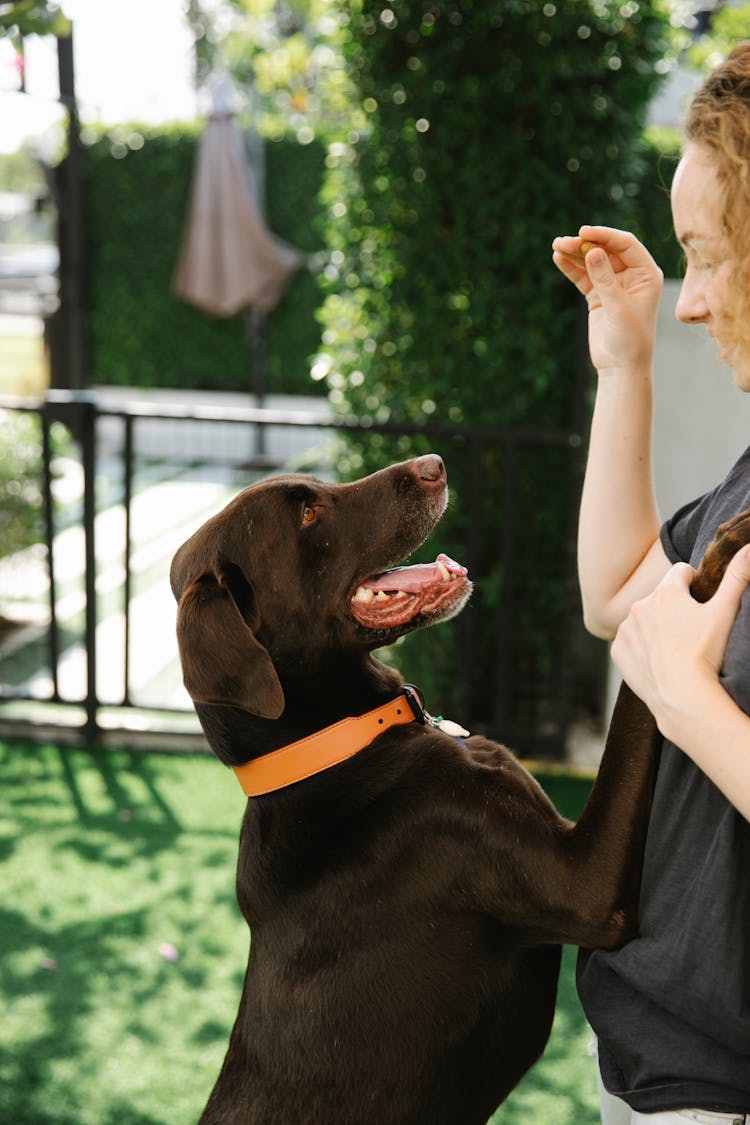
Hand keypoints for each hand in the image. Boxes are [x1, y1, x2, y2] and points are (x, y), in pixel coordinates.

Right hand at [552, 226, 662, 375]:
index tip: (584, 232)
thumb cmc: (630, 339)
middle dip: (585, 244)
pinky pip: (584, 276)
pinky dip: (571, 268)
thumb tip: (592, 250)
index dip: (605, 235)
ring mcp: (613, 285)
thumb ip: (605, 278)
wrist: (621, 367)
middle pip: (606, 250)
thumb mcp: (618, 307)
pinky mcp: (598, 296)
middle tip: (564, 241)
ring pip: (593, 262)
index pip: (626, 244)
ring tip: (556, 246)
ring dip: (575, 253)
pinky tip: (558, 258)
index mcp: (646, 274)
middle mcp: (631, 275)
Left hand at [611, 544, 749, 729]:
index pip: (681, 572)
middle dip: (675, 607)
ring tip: (677, 648)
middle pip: (661, 597)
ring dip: (657, 626)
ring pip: (644, 619)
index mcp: (664, 592)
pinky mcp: (618, 652)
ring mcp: (625, 630)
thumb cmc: (707, 654)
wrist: (683, 699)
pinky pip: (631, 642)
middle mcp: (638, 606)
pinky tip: (660, 661)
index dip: (696, 584)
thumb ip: (738, 576)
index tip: (703, 603)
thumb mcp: (726, 611)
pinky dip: (642, 648)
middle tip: (693, 631)